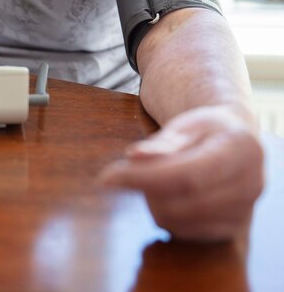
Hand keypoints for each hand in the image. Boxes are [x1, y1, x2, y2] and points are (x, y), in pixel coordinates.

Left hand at [100, 105, 263, 240]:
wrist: (234, 142)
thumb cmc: (206, 130)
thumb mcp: (187, 124)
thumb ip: (163, 142)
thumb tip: (135, 156)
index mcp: (241, 151)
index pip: (186, 175)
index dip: (143, 179)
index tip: (106, 177)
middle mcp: (250, 186)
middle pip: (178, 202)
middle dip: (144, 186)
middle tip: (135, 168)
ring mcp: (242, 213)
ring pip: (174, 219)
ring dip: (152, 199)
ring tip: (160, 175)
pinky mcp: (228, 231)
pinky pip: (178, 232)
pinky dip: (164, 213)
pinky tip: (170, 193)